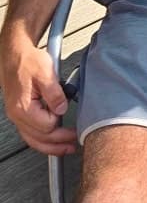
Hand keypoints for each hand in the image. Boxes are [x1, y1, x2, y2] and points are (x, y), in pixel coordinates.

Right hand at [0, 32, 76, 153]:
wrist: (14, 54)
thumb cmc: (27, 61)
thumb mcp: (45, 72)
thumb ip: (55, 93)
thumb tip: (62, 109)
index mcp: (23, 107)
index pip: (47, 125)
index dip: (60, 121)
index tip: (68, 115)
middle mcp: (17, 115)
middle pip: (40, 138)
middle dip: (59, 142)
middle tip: (75, 141)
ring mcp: (17, 117)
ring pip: (33, 141)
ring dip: (51, 147)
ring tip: (67, 148)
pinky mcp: (20, 115)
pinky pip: (30, 135)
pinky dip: (43, 141)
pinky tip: (53, 143)